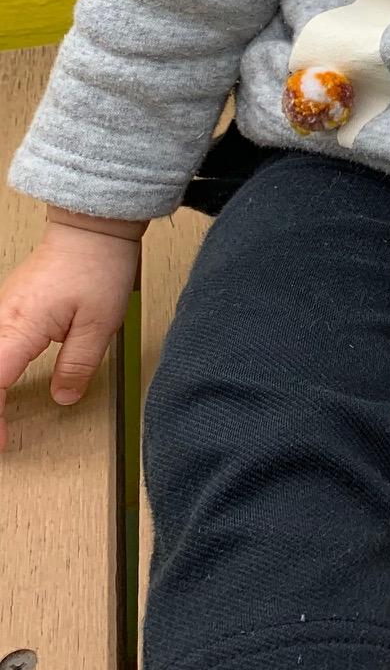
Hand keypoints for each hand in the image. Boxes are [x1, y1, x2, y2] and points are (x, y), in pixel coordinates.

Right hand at [0, 217, 141, 452]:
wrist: (93, 227)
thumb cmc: (98, 264)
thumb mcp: (100, 323)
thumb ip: (79, 366)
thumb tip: (63, 396)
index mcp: (20, 327)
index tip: (3, 441)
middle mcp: (2, 318)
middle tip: (0, 437)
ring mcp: (2, 311)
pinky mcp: (9, 307)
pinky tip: (0, 386)